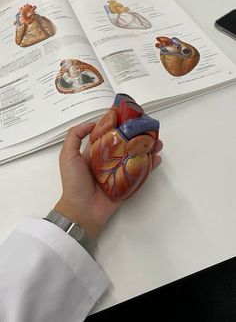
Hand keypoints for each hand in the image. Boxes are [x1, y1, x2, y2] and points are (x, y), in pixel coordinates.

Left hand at [54, 123, 162, 237]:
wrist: (82, 209)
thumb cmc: (73, 182)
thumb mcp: (68, 155)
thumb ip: (75, 136)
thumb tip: (92, 123)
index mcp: (95, 152)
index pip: (109, 134)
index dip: (118, 125)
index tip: (129, 116)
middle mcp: (108, 159)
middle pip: (126, 143)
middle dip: (137, 136)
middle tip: (148, 129)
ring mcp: (119, 171)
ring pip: (136, 155)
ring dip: (146, 148)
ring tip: (156, 142)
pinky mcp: (127, 182)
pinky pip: (140, 171)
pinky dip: (150, 164)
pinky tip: (156, 158)